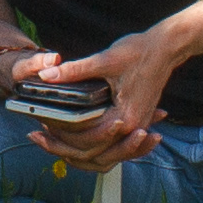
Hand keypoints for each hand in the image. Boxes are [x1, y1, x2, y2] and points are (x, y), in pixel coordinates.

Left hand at [24, 20, 194, 167]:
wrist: (166, 47)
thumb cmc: (139, 52)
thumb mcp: (105, 59)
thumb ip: (75, 70)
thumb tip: (46, 74)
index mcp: (124, 118)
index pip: (87, 140)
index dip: (60, 136)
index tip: (39, 126)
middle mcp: (131, 129)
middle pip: (93, 154)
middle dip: (62, 148)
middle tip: (36, 137)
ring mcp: (135, 128)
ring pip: (103, 155)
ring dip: (77, 151)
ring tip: (51, 140)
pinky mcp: (135, 123)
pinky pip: (112, 146)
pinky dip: (93, 146)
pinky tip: (74, 139)